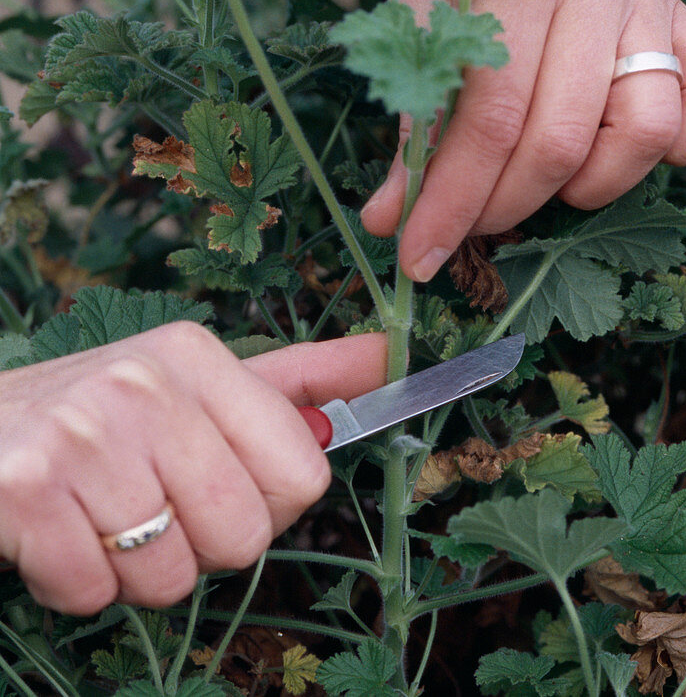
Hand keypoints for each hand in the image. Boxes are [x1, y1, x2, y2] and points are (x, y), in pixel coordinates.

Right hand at [0, 324, 386, 613]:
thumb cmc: (98, 416)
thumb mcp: (194, 382)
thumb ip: (293, 380)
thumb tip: (387, 359)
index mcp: (197, 355)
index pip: (302, 472)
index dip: (269, 505)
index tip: (222, 487)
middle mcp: (146, 384)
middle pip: (243, 533)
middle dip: (201, 545)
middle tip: (150, 505)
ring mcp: (84, 434)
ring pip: (171, 576)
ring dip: (136, 572)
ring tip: (101, 517)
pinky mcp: (27, 489)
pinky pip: (96, 593)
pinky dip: (78, 585)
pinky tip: (59, 534)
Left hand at [362, 0, 685, 280]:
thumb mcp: (411, 16)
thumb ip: (411, 116)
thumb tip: (388, 220)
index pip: (491, 120)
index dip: (452, 201)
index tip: (418, 254)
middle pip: (563, 137)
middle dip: (505, 206)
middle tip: (466, 223)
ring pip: (650, 126)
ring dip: (591, 185)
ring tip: (541, 183)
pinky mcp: (680, 10)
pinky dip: (680, 141)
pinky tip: (616, 151)